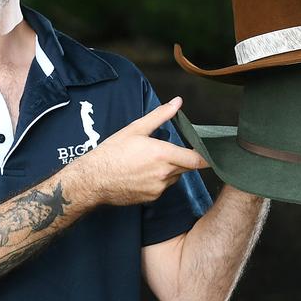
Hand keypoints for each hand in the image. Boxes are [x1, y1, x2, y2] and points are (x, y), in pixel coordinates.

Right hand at [68, 96, 208, 206]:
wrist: (93, 180)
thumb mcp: (136, 129)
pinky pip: (163, 188)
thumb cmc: (112, 152)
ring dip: (170, 170)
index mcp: (163, 154)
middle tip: (167, 151)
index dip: (205, 156)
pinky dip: (158, 180)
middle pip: (187, 168)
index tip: (208, 152)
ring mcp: (158, 188)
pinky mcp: (151, 198)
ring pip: (175, 178)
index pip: (197, 159)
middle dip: (183, 159)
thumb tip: (177, 102)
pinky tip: (141, 173)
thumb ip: (160, 115)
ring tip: (148, 162)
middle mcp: (165, 174)